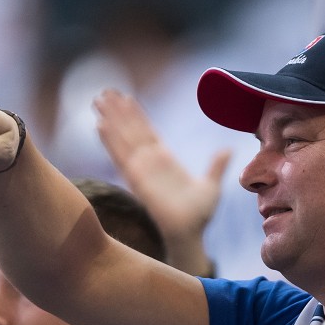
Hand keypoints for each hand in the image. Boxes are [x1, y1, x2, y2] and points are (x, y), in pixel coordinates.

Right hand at [94, 89, 229, 274]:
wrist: (189, 232)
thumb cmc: (199, 214)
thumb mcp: (211, 186)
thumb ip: (216, 166)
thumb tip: (227, 150)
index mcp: (164, 159)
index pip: (147, 131)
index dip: (135, 114)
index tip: (125, 97)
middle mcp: (149, 160)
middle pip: (129, 130)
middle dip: (116, 111)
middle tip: (103, 92)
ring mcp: (141, 168)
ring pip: (122, 137)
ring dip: (109, 119)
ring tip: (96, 101)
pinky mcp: (136, 178)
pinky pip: (120, 155)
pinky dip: (110, 140)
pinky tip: (100, 124)